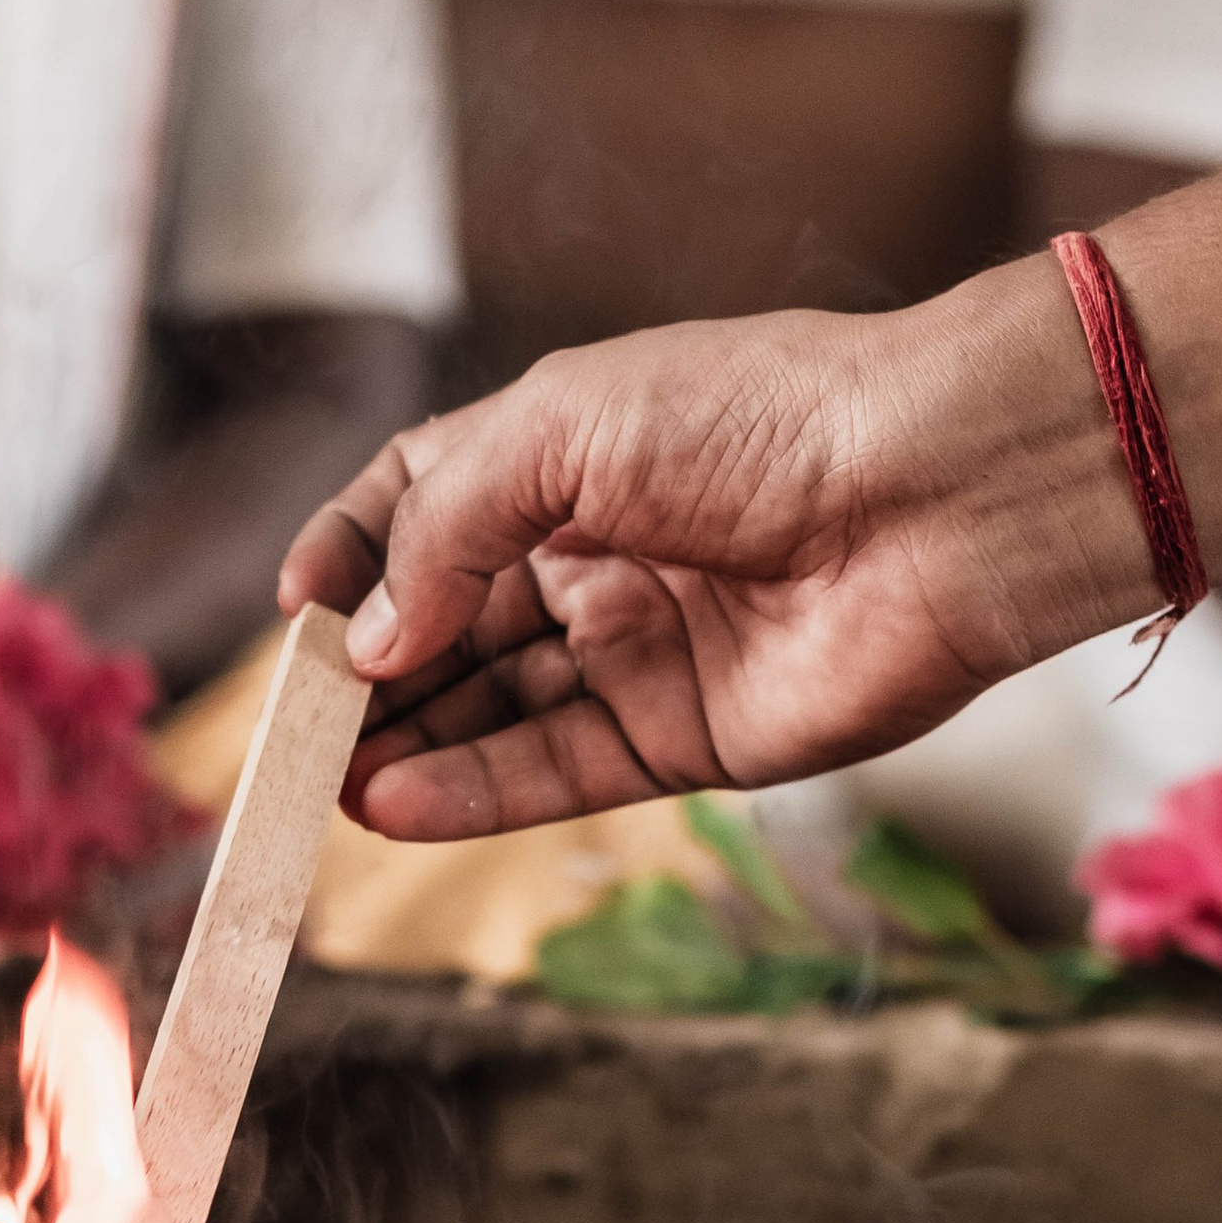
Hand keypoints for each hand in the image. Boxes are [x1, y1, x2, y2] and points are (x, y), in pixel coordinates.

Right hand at [278, 270, 1147, 839]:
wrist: (934, 495)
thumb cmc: (769, 420)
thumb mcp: (568, 429)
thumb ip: (449, 529)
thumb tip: (370, 641)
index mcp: (562, 455)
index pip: (417, 512)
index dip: (351, 560)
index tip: (298, 611)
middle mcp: (590, 554)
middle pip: (441, 629)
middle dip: (363, 678)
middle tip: (288, 732)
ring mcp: (632, 650)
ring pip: (485, 712)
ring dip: (400, 746)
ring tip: (321, 782)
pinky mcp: (677, 740)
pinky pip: (551, 774)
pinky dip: (469, 793)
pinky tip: (393, 802)